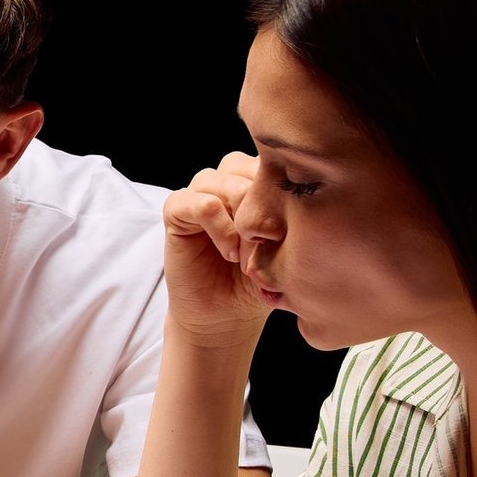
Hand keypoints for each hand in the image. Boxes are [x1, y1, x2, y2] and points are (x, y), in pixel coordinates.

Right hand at [161, 152, 273, 349]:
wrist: (227, 315)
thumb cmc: (259, 281)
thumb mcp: (284, 245)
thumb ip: (287, 215)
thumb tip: (300, 195)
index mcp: (253, 184)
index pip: (267, 160)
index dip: (281, 189)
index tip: (292, 229)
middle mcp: (225, 184)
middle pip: (243, 166)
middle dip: (260, 203)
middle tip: (270, 243)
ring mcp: (198, 196)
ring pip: (220, 180)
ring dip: (239, 216)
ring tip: (247, 254)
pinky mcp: (176, 214)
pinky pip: (197, 202)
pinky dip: (218, 225)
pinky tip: (229, 251)